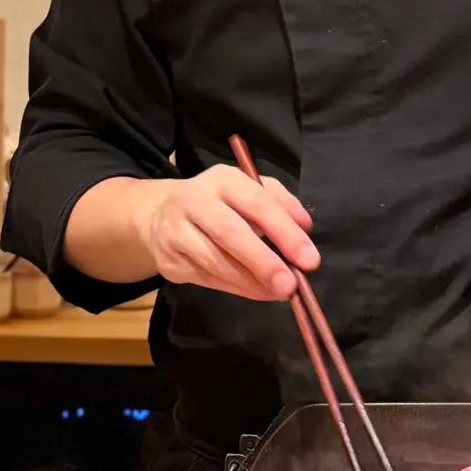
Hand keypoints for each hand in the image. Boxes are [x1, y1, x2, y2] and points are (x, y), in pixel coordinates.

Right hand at [136, 166, 318, 302]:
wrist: (160, 215)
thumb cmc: (220, 203)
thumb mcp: (249, 191)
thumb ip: (281, 204)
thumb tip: (305, 227)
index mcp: (223, 179)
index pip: (257, 203)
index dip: (285, 232)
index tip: (310, 259)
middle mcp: (194, 200)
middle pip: (229, 232)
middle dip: (263, 261)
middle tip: (290, 285)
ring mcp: (176, 230)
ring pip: (215, 261)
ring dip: (251, 282)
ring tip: (278, 292)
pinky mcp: (168, 259)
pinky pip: (205, 278)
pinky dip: (235, 288)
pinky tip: (256, 292)